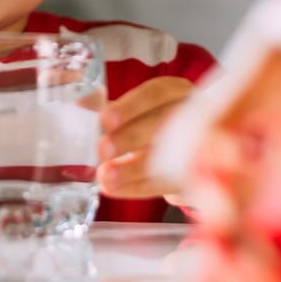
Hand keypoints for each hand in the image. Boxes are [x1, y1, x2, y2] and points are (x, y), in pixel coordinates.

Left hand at [96, 77, 192, 198]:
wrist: (189, 152)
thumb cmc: (153, 124)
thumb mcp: (133, 111)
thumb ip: (108, 107)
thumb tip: (80, 104)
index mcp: (175, 92)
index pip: (156, 93)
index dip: (131, 106)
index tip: (105, 120)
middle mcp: (193, 116)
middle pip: (165, 124)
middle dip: (132, 137)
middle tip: (103, 149)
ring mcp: (200, 148)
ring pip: (168, 159)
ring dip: (134, 169)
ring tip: (104, 177)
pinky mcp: (196, 178)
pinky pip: (167, 184)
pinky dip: (138, 187)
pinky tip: (115, 188)